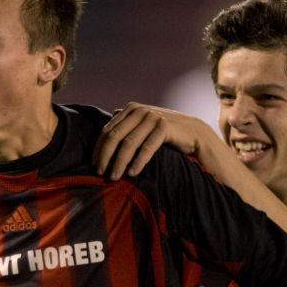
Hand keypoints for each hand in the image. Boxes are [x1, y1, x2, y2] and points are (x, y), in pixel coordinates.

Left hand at [94, 103, 211, 179]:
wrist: (193, 133)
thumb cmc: (165, 133)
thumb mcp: (144, 125)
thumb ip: (128, 122)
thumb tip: (112, 115)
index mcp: (131, 109)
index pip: (107, 130)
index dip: (98, 148)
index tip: (93, 165)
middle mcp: (140, 111)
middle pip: (115, 136)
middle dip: (105, 156)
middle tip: (100, 173)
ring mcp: (152, 117)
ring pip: (129, 143)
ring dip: (119, 162)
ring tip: (114, 177)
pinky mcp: (164, 127)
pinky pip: (146, 147)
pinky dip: (138, 161)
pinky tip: (132, 173)